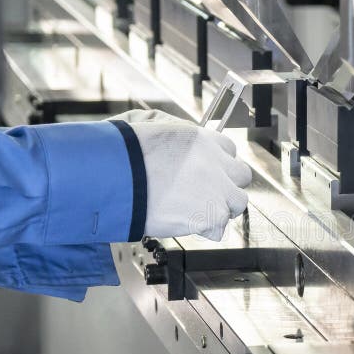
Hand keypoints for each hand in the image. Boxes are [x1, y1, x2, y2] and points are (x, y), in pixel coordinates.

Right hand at [110, 109, 251, 240]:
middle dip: (227, 184)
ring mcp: (216, 190)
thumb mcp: (147, 123)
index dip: (218, 163)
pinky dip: (207, 230)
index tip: (209, 171)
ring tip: (197, 211)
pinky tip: (189, 224)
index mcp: (202, 139)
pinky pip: (220, 228)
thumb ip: (173, 129)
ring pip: (237, 203)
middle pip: (241, 176)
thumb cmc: (122, 153)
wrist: (112, 179)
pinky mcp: (210, 216)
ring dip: (221, 208)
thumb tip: (180, 134)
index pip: (228, 150)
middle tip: (209, 192)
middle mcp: (215, 163)